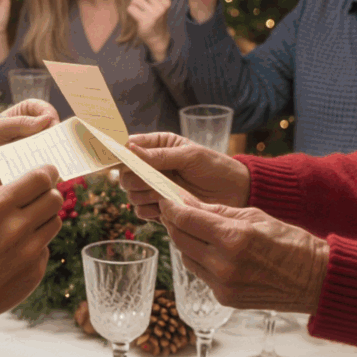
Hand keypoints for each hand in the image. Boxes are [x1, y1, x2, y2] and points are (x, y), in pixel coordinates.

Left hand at [0, 99, 59, 206]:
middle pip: (53, 128)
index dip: (48, 112)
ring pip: (56, 148)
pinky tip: (52, 172)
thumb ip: (17, 124)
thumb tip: (46, 120)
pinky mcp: (36, 172)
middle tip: (55, 142)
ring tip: (54, 158)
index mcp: (20, 117)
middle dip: (57, 134)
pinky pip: (51, 168)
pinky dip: (54, 169)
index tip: (49, 122)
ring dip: (58, 152)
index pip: (41, 108)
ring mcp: (36, 153)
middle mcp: (31, 134)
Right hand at [0, 166, 62, 356]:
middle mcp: (18, 226)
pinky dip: (34, 246)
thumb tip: (23, 184)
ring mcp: (30, 251)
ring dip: (43, 219)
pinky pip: (45, 247)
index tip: (48, 173)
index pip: (41, 178)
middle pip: (56, 198)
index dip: (47, 173)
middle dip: (48, 194)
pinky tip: (13, 254)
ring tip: (23, 227)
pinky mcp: (37, 270)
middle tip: (38, 199)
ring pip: (56, 222)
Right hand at [119, 132, 248, 219]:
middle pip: (125, 173)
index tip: (124, 161)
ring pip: (130, 193)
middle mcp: (152, 166)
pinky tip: (162, 207)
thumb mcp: (190, 156)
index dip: (122, 154)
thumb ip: (160, 155)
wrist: (235, 193)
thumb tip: (131, 149)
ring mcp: (155, 187)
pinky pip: (141, 211)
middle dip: (134, 178)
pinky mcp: (160, 207)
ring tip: (163, 194)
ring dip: (142, 195)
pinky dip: (148, 210)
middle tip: (152, 181)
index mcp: (158, 146)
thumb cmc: (216, 167)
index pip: (129, 147)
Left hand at [127, 0, 172, 60]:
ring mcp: (154, 14)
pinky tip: (136, 16)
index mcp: (166, 1)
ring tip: (138, 11)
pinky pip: (131, 8)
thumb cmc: (156, 18)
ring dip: (133, 4)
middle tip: (140, 5)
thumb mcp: (160, 5)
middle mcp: (161, 6)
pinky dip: (131, 11)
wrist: (158, 37)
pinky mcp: (145, 21)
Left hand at [161, 197, 327, 313]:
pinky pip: (200, 273)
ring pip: (186, 257)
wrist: (313, 279)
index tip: (165, 198)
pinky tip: (208, 249)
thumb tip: (186, 202)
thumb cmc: (289, 242)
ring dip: (185, 241)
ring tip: (193, 228)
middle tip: (173, 210)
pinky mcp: (224, 298)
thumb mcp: (254, 216)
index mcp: (232, 238)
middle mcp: (223, 264)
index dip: (171, 207)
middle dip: (173, 222)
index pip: (185, 219)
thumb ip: (217, 212)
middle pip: (180, 239)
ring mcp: (222, 285)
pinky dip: (199, 259)